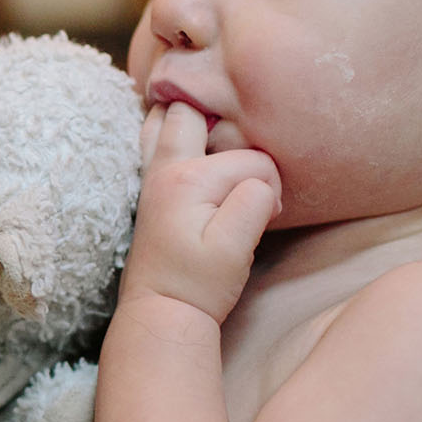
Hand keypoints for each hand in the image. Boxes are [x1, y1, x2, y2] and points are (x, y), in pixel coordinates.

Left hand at [120, 102, 281, 322]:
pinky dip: (166, 130)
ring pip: (162, 121)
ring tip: (203, 110)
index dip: (269, 182)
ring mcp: (153, 178)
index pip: (250, 160)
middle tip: (231, 121)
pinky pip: (154, 142)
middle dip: (214, 111)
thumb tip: (263, 183)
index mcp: (188, 180)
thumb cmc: (197, 284)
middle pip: (189, 112)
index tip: (267, 213)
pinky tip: (179, 129)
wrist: (161, 312)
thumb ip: (254, 203)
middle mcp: (164, 170)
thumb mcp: (235, 248)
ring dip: (183, 113)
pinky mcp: (152, 191)